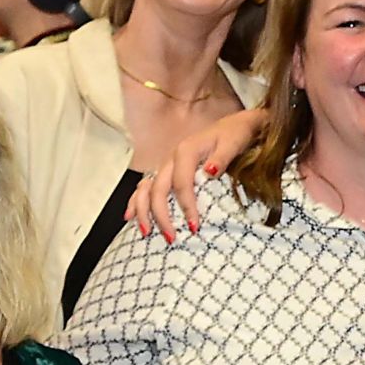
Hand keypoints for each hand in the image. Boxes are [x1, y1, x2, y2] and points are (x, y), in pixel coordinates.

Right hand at [125, 108, 268, 237]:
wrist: (233, 126)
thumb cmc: (235, 136)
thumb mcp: (233, 144)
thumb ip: (221, 158)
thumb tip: (210, 171)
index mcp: (186, 152)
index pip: (181, 184)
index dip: (186, 206)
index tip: (194, 227)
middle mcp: (171, 158)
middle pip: (158, 189)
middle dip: (161, 216)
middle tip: (171, 238)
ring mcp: (166, 165)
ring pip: (146, 188)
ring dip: (143, 211)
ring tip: (146, 232)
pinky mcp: (166, 170)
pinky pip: (145, 186)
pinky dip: (136, 201)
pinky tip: (130, 217)